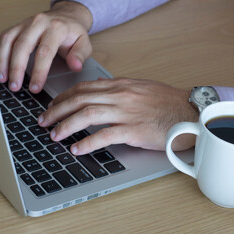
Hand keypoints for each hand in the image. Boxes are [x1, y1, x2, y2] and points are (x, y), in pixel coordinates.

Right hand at [0, 1, 92, 92]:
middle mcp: (39, 23)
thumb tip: (75, 66)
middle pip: (22, 46)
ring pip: (8, 40)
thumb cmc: (74, 33)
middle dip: (16, 69)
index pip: (45, 52)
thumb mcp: (84, 44)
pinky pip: (2, 38)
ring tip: (3, 80)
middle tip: (15, 87)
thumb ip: (79, 56)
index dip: (38, 72)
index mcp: (56, 28)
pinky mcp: (16, 27)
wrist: (66, 17)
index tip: (35, 88)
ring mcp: (25, 24)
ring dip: (2, 62)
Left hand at [37, 78, 198, 154]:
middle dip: (57, 110)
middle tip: (44, 120)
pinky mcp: (134, 130)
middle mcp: (121, 95)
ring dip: (66, 125)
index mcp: (121, 85)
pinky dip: (87, 142)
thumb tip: (99, 95)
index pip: (84, 87)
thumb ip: (119, 90)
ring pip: (87, 114)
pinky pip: (104, 135)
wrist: (189, 112)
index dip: (64, 97)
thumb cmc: (167, 103)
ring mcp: (127, 112)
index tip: (53, 106)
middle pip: (80, 99)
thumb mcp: (141, 89)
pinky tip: (76, 149)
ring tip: (54, 134)